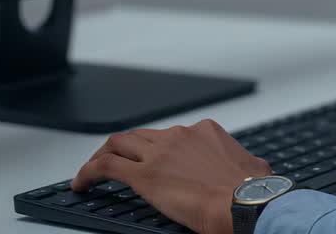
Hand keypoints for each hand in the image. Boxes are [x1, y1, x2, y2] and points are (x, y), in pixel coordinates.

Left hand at [71, 119, 271, 233]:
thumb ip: (245, 163)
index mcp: (205, 132)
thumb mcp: (254, 168)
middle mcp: (180, 136)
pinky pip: (106, 166)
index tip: (155, 162)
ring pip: (117, 144)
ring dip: (100, 155)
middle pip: (140, 136)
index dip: (158, 149)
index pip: (172, 135)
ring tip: (91, 170)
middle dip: (124, 148)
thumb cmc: (253, 192)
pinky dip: (89, 172)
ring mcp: (160, 153)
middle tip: (113, 161)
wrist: (245, 203)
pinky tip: (81, 184)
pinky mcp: (144, 175)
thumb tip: (252, 169)